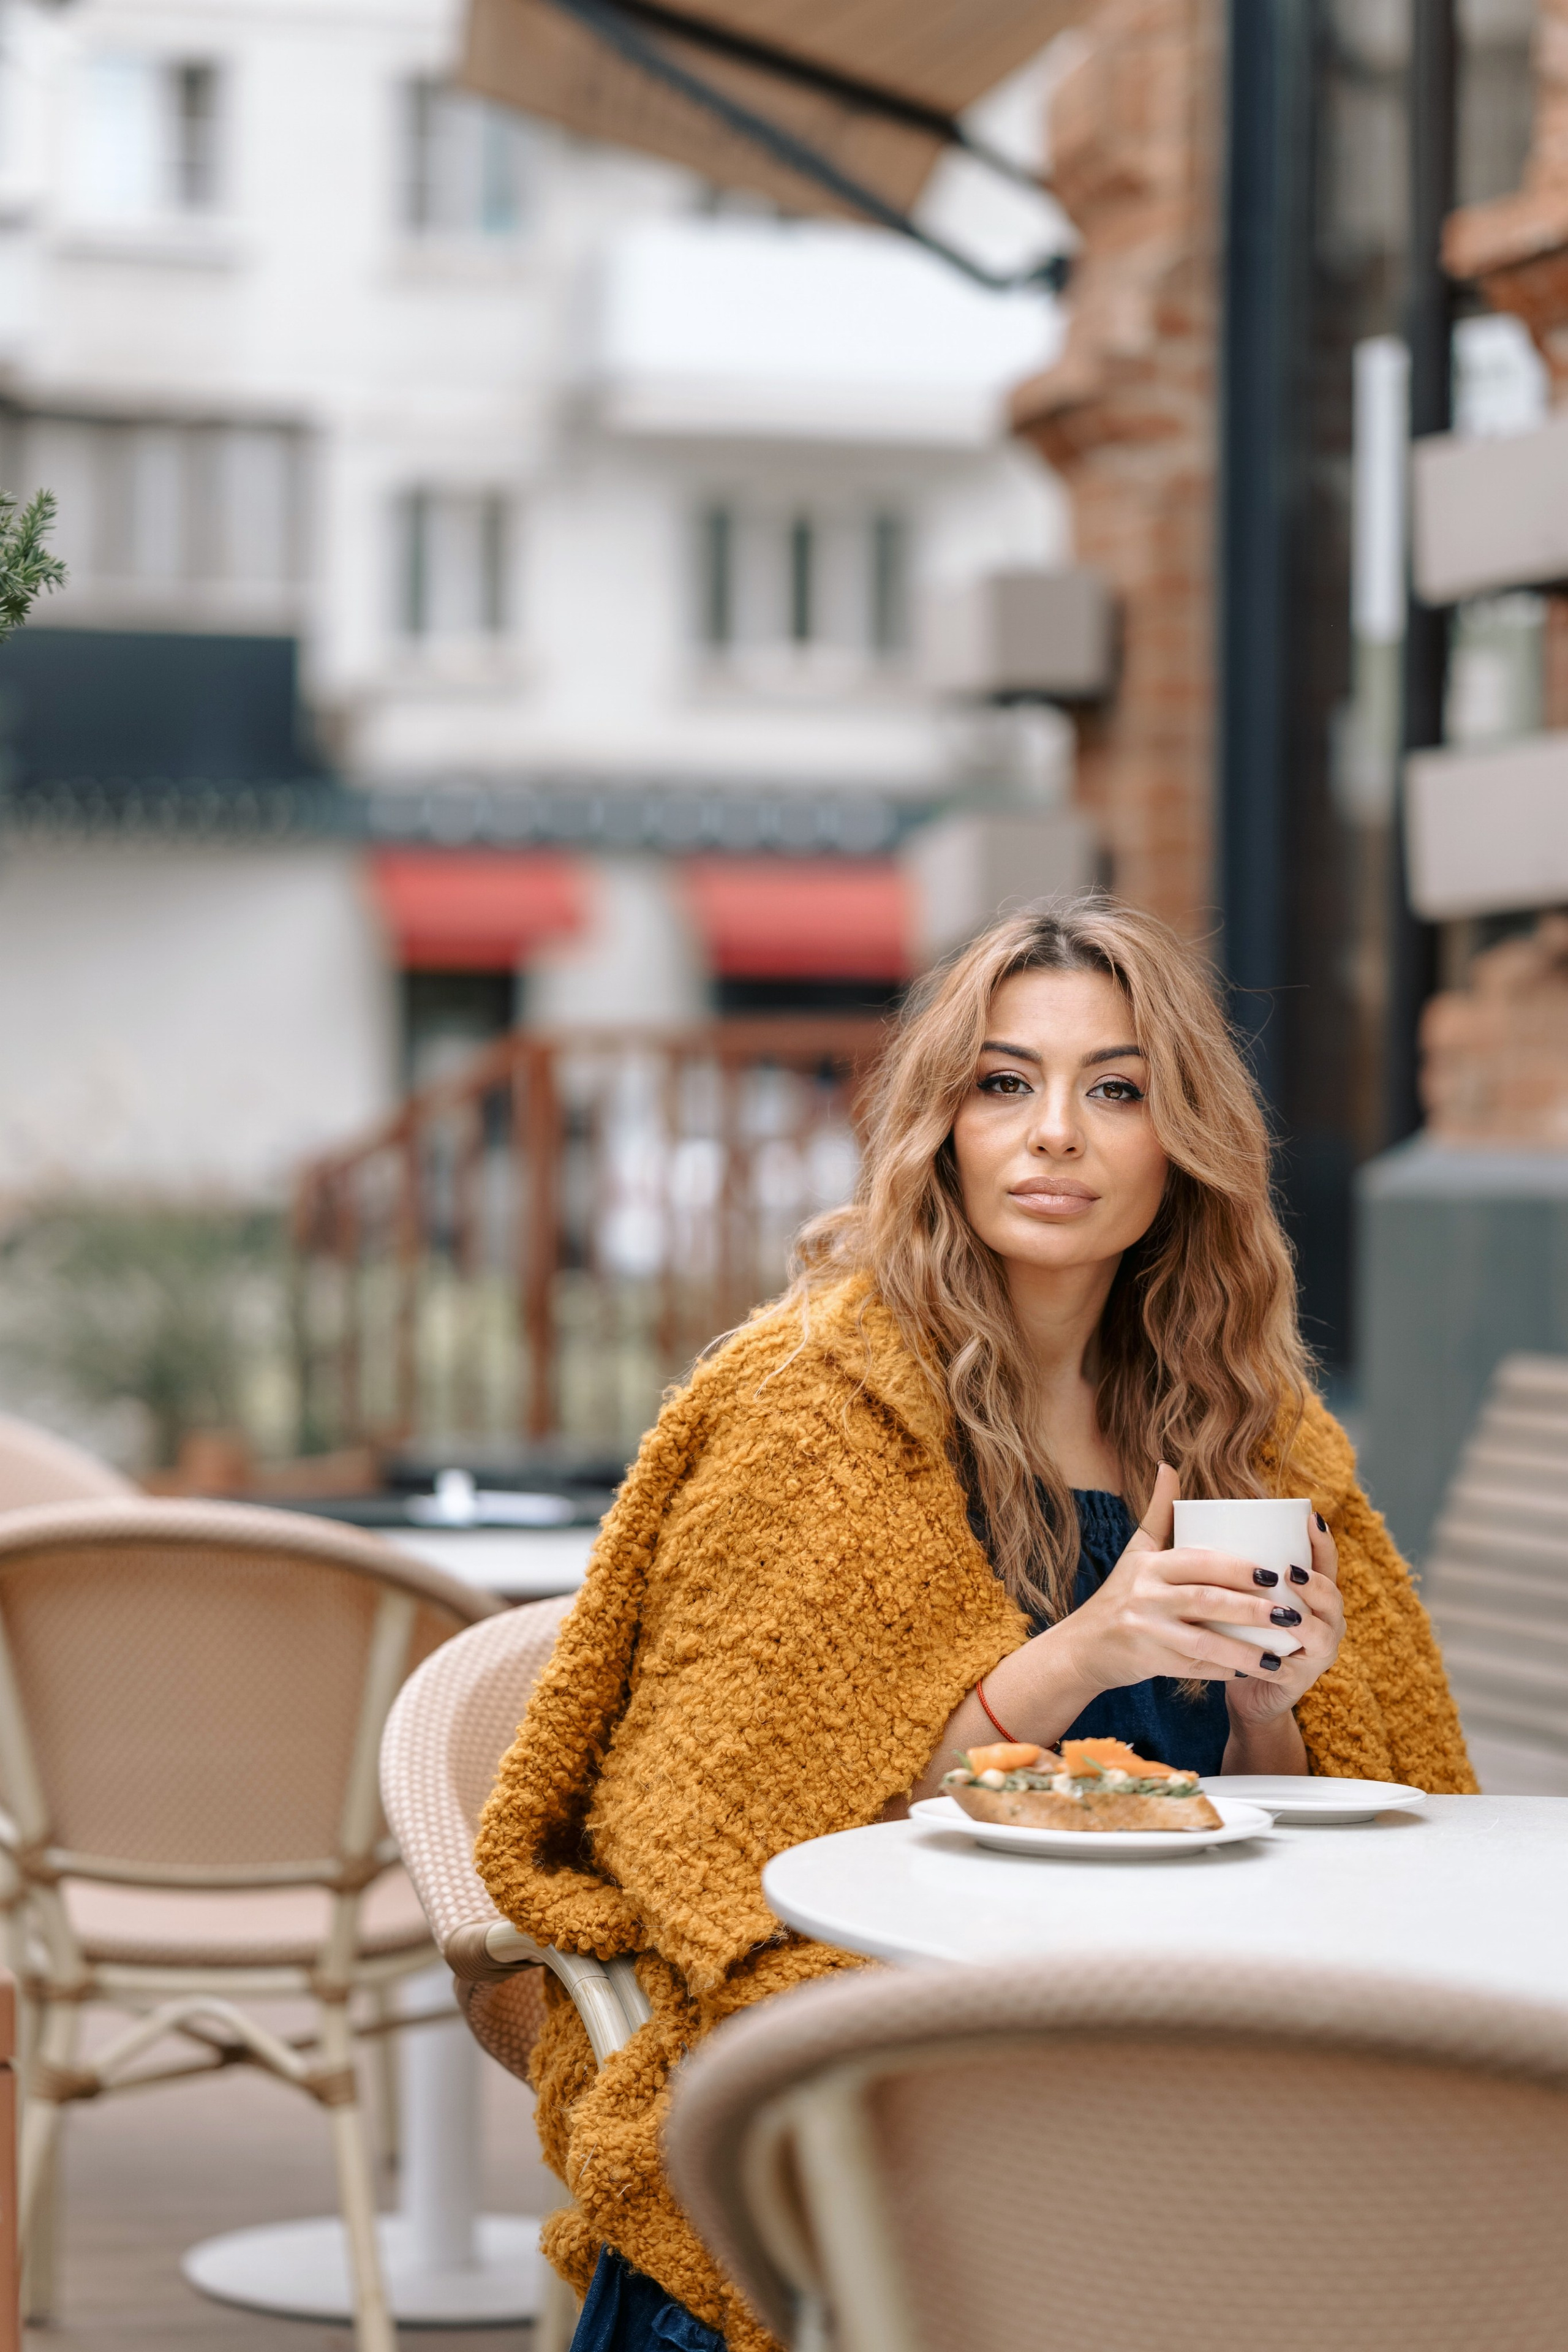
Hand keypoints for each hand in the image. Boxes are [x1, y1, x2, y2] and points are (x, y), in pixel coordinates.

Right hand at [1050, 1465, 1337, 1695]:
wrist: (1083, 1646)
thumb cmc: (1118, 1594)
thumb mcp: (1136, 1551)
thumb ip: (1158, 1512)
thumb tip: (1167, 1465)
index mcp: (1149, 1566)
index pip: (1199, 1562)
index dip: (1237, 1568)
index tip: (1273, 1574)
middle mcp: (1146, 1596)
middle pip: (1207, 1600)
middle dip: (1252, 1609)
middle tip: (1291, 1614)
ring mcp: (1148, 1631)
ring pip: (1206, 1640)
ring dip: (1246, 1649)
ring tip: (1281, 1655)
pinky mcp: (1151, 1662)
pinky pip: (1196, 1667)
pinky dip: (1225, 1669)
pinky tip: (1252, 1669)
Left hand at [1224, 1503, 1342, 1732]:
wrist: (1241, 1685)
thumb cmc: (1241, 1629)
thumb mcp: (1242, 1593)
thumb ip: (1234, 1561)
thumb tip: (1203, 1511)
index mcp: (1313, 1596)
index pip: (1327, 1564)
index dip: (1324, 1543)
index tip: (1311, 1518)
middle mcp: (1323, 1622)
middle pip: (1333, 1598)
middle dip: (1317, 1584)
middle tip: (1291, 1571)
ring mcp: (1314, 1655)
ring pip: (1322, 1637)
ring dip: (1306, 1625)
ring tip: (1287, 1616)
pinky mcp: (1296, 1683)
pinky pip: (1291, 1673)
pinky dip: (1276, 1665)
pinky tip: (1265, 1659)